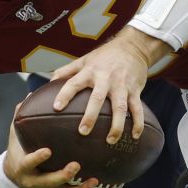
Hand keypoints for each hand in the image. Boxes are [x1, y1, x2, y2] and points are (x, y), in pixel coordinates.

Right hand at [3, 108, 104, 187]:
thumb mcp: (15, 136)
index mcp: (24, 167)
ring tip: (96, 181)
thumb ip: (21, 118)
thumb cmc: (20, 151)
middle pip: (49, 182)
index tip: (47, 151)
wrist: (17, 178)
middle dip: (62, 176)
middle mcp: (36, 181)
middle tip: (75, 166)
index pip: (28, 164)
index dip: (37, 159)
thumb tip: (30, 95)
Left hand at [50, 30, 160, 144]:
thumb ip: (67, 70)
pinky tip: (134, 136)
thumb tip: (49, 83)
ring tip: (110, 141)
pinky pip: (137, 109)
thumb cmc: (105, 55)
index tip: (56, 108)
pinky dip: (137, 123)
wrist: (133, 47)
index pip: (74, 83)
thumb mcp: (85, 59)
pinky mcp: (135, 91)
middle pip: (97, 99)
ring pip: (120, 108)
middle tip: (83, 132)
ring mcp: (122, 86)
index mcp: (90, 71)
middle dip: (90, 116)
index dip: (64, 95)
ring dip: (116, 125)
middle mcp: (106, 79)